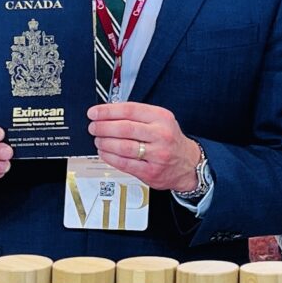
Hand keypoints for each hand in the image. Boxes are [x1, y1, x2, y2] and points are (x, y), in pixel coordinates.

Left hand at [86, 100, 202, 196]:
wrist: (188, 163)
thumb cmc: (170, 140)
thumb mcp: (160, 120)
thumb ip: (137, 115)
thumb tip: (107, 113)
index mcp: (161, 118)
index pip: (129, 110)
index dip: (107, 111)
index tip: (94, 113)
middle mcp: (161, 135)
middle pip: (124, 128)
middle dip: (103, 127)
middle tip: (93, 127)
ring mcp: (157, 155)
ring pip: (123, 147)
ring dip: (104, 143)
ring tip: (98, 140)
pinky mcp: (151, 171)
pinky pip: (124, 163)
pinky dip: (110, 157)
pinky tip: (104, 152)